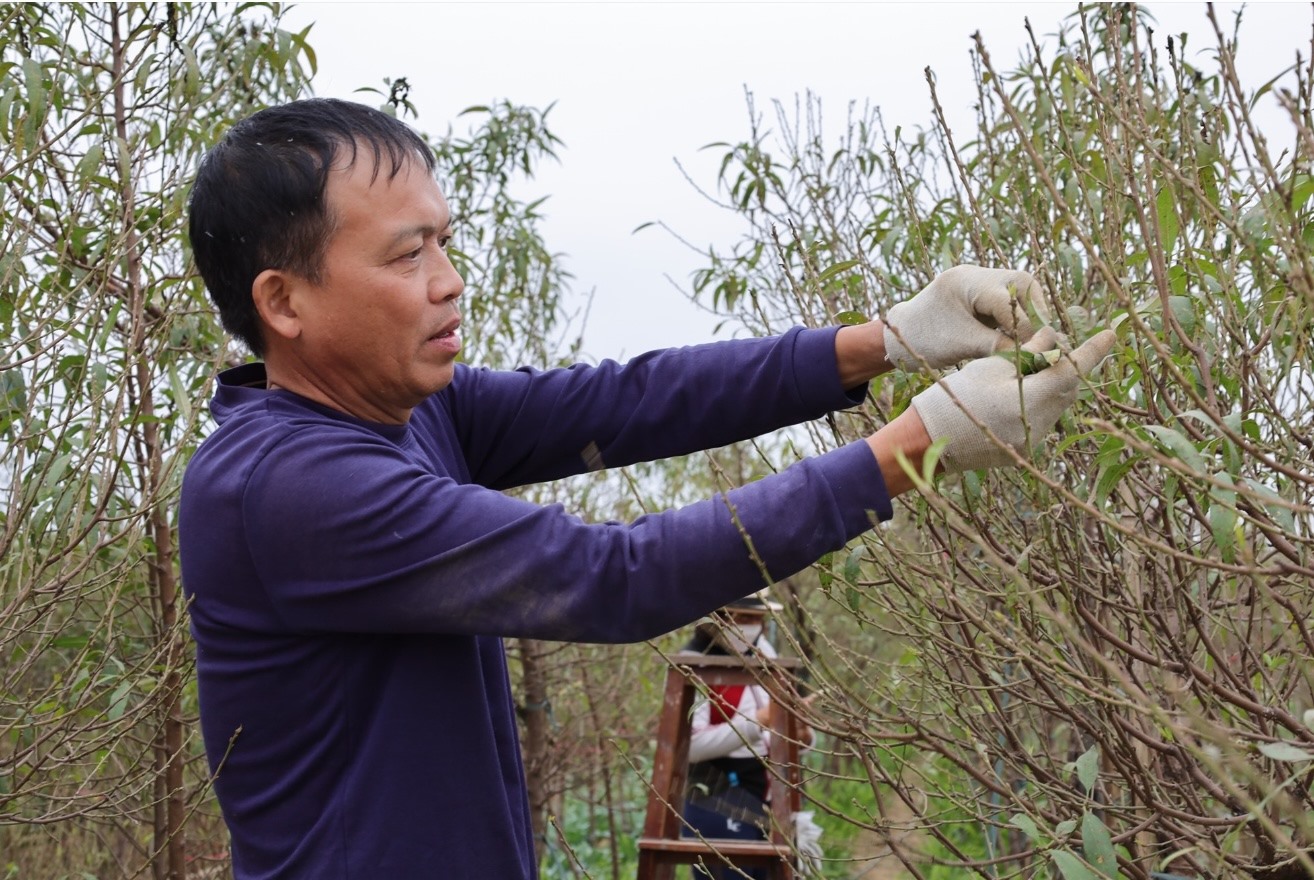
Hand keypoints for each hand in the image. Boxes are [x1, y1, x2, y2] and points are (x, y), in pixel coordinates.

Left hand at [883, 265, 1044, 370]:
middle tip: (1043, 340)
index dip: (1025, 326)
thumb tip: (1036, 352)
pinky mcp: (984, 293)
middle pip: (1023, 284)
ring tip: (1033, 341)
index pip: (1007, 300)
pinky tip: (1022, 339)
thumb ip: (998, 346)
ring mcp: (981, 282)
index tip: (1035, 350)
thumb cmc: (925, 340)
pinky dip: (1020, 317)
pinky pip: (1012, 300)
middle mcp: (975, 275)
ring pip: (1022, 290)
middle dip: (1036, 313)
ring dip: (1031, 315)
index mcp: (964, 282)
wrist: (902, 335)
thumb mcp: (961, 344)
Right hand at [910, 328, 1115, 472]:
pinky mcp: (1023, 452)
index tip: (1110, 334)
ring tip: (1030, 370)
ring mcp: (1032, 443)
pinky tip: (1018, 393)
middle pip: (1067, 390)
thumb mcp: (991, 367)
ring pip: (1056, 407)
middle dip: (1066, 368)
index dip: (1092, 351)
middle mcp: (1039, 426)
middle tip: (1057, 347)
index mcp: (1031, 402)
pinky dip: (1037, 404)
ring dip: (1051, 386)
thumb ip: (1027, 353)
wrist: (928, 439)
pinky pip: (1041, 422)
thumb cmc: (956, 396)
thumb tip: (1052, 337)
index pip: (1071, 371)